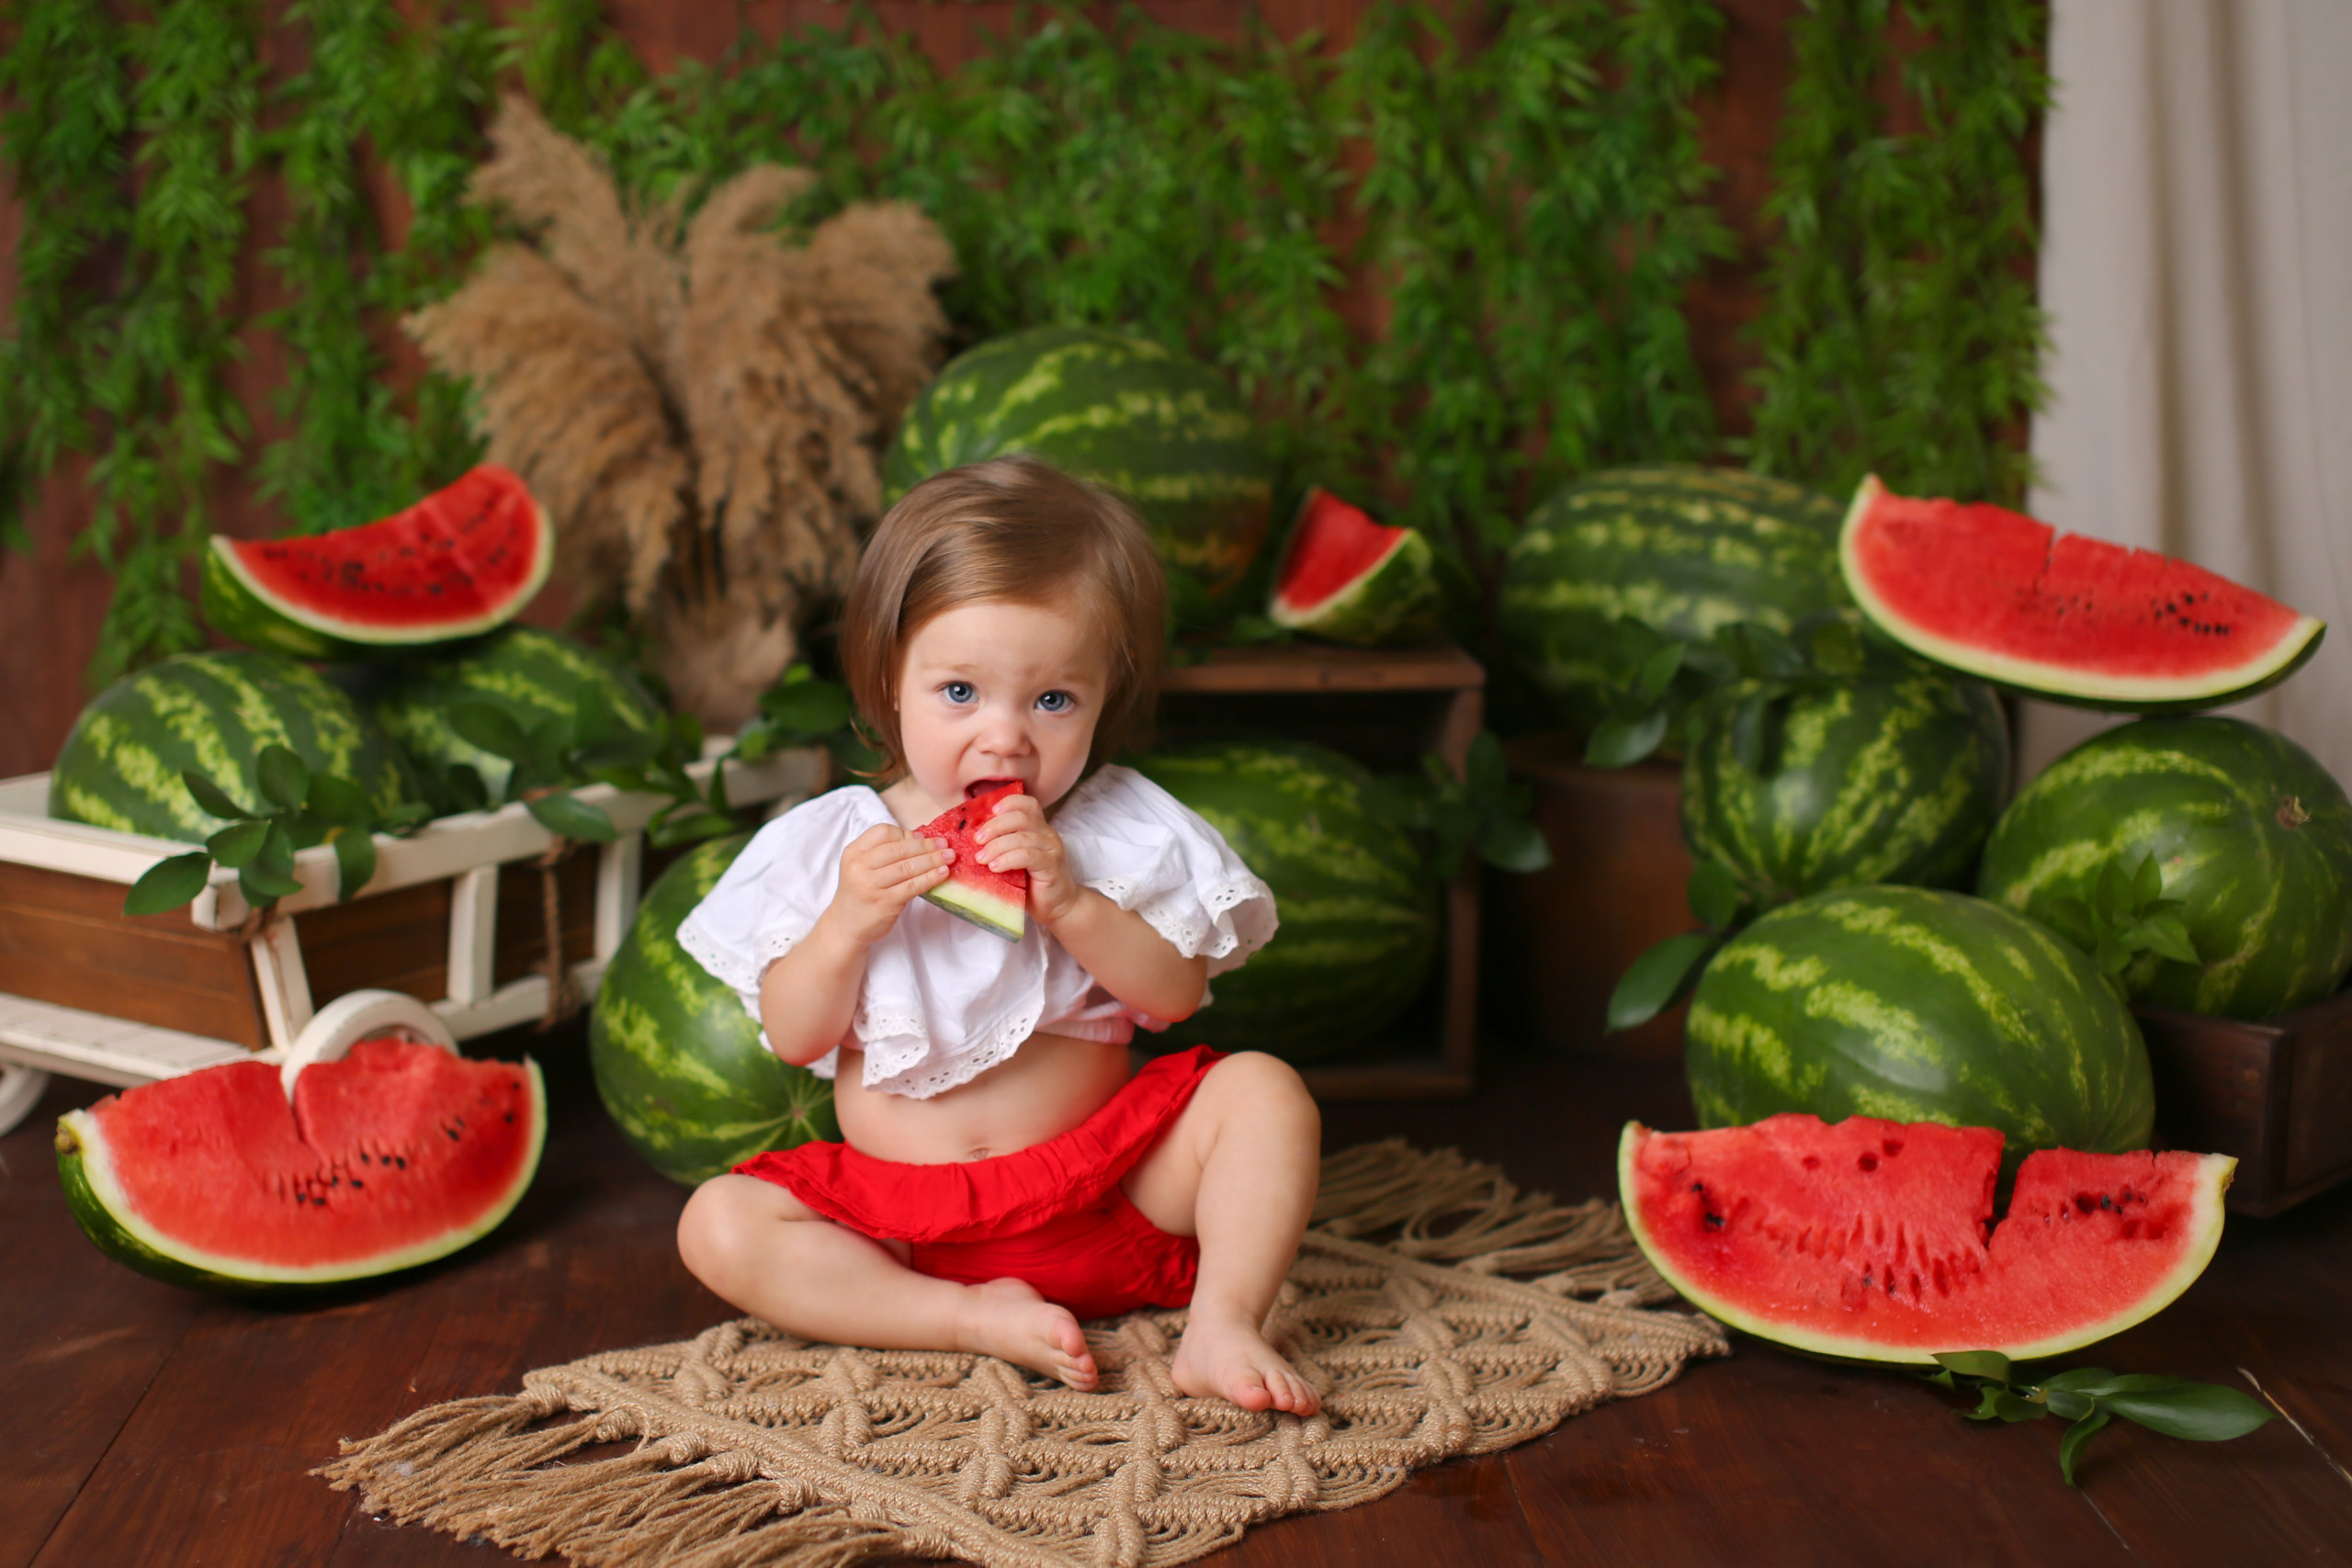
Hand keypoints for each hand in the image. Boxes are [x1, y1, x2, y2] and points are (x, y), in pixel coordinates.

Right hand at [822, 822, 950, 946]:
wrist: (846, 925)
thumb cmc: (861, 892)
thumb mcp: (863, 867)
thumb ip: (885, 852)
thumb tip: (922, 838)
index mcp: (854, 852)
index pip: (883, 832)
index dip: (907, 834)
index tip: (924, 838)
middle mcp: (859, 866)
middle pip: (899, 849)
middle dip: (926, 846)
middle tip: (945, 845)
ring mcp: (870, 885)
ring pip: (908, 867)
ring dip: (932, 860)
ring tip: (949, 857)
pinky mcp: (884, 902)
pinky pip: (913, 886)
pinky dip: (930, 878)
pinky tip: (943, 873)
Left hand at [972, 793, 1079, 923]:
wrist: (1058, 906)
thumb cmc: (1032, 884)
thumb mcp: (1015, 860)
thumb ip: (1003, 847)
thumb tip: (972, 839)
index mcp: (1039, 828)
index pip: (1028, 804)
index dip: (1009, 802)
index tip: (990, 812)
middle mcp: (1048, 834)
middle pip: (1021, 817)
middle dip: (995, 826)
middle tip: (977, 840)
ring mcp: (1052, 849)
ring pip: (1021, 837)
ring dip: (996, 846)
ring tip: (980, 858)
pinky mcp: (1051, 866)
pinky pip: (1027, 856)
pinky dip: (1007, 859)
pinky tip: (994, 867)